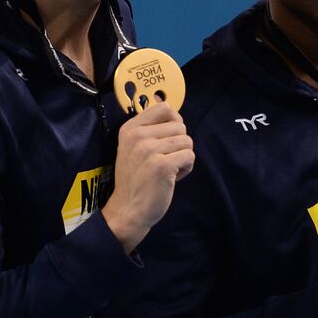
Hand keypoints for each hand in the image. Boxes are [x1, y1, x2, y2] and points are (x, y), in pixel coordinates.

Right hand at [102, 102, 194, 252]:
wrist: (128, 209)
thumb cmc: (136, 178)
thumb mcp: (133, 146)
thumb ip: (150, 128)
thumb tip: (173, 110)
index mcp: (130, 128)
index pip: (165, 108)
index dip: (174, 122)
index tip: (168, 138)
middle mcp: (138, 136)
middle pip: (180, 126)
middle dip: (179, 144)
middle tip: (165, 160)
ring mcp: (149, 150)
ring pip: (187, 141)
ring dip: (183, 157)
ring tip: (167, 170)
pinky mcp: (162, 165)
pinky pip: (190, 156)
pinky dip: (186, 168)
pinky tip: (172, 177)